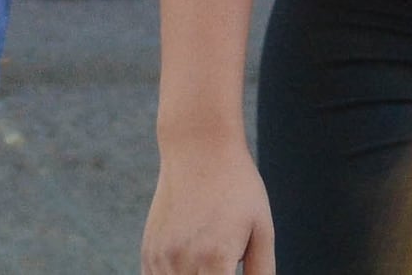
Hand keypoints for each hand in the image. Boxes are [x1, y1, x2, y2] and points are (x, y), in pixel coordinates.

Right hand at [145, 127, 276, 274]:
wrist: (198, 148)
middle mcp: (184, 261)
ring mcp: (162, 257)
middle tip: (222, 270)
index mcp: (216, 259)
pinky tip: (189, 269)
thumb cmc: (238, 187)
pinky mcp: (149, 250)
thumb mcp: (261, 229)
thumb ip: (262, 271)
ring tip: (207, 267)